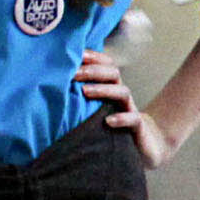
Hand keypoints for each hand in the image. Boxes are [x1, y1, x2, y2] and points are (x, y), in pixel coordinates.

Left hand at [77, 48, 177, 167]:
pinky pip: (133, 119)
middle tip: (73, 73)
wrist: (146, 146)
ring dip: (103, 90)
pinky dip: (122, 118)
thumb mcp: (97, 110)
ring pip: (123, 92)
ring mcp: (131, 110)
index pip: (106, 65)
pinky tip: (108, 121)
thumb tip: (53, 91)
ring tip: (85, 92)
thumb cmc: (113, 127)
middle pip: (113, 74)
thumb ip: (81, 99)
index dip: (94, 57)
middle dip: (93, 70)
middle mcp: (121, 96)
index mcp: (111, 89)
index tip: (75, 53)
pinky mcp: (138, 128)